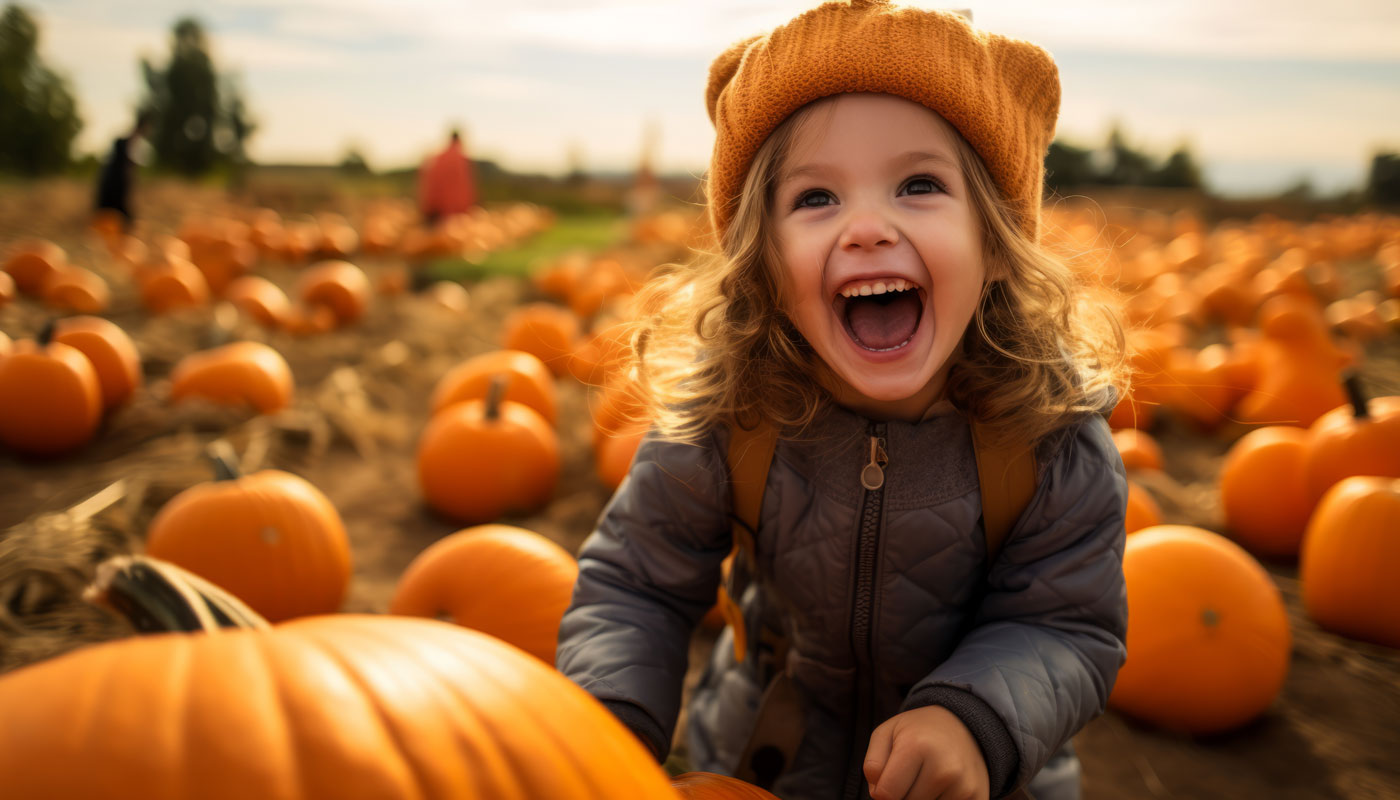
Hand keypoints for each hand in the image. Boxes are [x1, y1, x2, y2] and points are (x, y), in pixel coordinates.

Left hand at [863, 705, 989, 799]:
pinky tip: (943, 787)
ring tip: (928, 778)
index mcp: (916, 746)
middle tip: (913, 774)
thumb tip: (879, 796)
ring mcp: (964, 786)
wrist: (965, 726)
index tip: (890, 777)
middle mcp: (944, 768)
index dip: (882, 790)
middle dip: (902, 795)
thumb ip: (873, 764)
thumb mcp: (886, 733)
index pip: (885, 794)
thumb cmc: (918, 731)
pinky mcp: (978, 799)